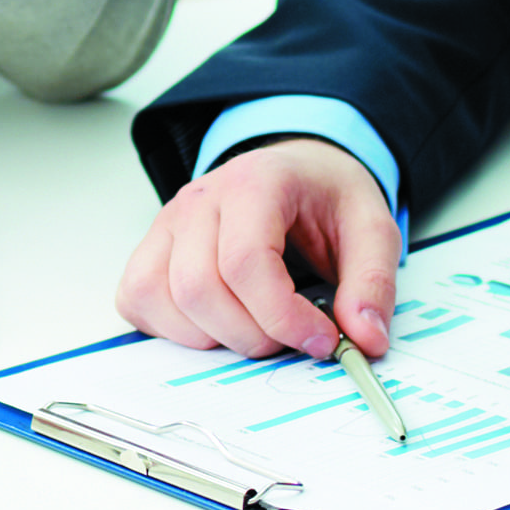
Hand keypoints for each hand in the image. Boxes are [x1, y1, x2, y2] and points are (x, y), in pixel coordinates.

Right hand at [113, 136, 397, 360]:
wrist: (296, 170)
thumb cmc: (324, 195)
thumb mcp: (372, 227)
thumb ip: (373, 283)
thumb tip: (365, 339)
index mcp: (254, 183)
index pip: (245, 262)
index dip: (282, 316)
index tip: (321, 339)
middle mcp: (199, 200)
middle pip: (198, 287)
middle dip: (251, 334)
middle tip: (292, 338)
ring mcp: (167, 224)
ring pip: (159, 298)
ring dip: (211, 337)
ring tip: (257, 328)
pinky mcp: (150, 250)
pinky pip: (137, 299)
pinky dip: (172, 329)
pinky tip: (217, 324)